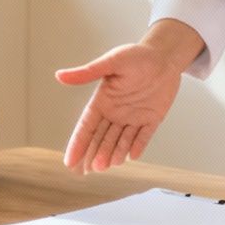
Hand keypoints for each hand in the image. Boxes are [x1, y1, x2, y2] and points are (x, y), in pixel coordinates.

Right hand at [56, 40, 185, 173]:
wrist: (164, 55)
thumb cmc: (136, 55)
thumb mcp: (111, 62)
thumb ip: (87, 73)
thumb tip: (59, 76)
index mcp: (103, 101)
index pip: (87, 126)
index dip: (78, 143)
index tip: (69, 161)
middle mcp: (116, 112)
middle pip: (102, 138)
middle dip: (95, 153)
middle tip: (89, 170)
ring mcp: (134, 117)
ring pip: (121, 140)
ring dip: (114, 153)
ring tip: (107, 165)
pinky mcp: (152, 118)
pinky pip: (144, 136)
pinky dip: (138, 145)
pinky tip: (132, 156)